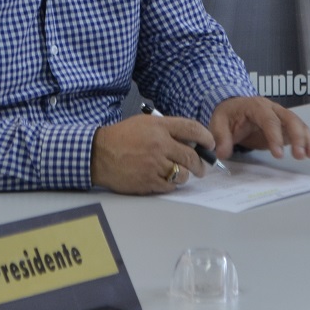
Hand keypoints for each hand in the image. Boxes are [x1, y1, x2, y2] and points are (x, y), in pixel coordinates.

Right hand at [90, 114, 213, 194]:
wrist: (99, 154)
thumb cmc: (121, 137)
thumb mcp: (145, 123)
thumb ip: (167, 129)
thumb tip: (190, 140)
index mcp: (159, 127)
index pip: (192, 129)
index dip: (206, 137)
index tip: (209, 144)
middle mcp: (160, 145)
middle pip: (192, 156)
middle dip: (201, 164)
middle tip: (201, 167)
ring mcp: (155, 164)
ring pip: (183, 173)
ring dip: (185, 175)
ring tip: (179, 173)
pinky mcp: (149, 181)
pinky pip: (170, 185)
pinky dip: (171, 184)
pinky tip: (165, 179)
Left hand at [209, 96, 309, 160]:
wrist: (233, 107)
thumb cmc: (227, 114)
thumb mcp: (218, 123)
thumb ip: (221, 138)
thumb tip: (222, 153)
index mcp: (256, 106)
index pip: (269, 120)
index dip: (275, 137)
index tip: (279, 155)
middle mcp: (273, 108)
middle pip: (290, 119)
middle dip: (298, 137)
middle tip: (300, 156)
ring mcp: (281, 116)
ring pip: (299, 125)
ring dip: (308, 139)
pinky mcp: (286, 126)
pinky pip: (300, 131)